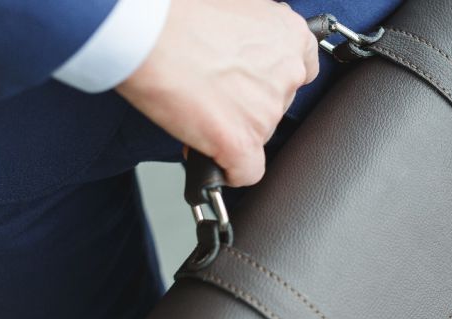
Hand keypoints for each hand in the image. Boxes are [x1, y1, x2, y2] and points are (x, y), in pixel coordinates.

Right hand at [116, 0, 318, 185]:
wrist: (148, 33)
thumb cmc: (178, 14)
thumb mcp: (232, 7)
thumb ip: (250, 34)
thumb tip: (239, 55)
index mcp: (288, 35)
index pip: (303, 68)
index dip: (274, 78)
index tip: (256, 81)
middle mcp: (287, 73)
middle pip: (278, 103)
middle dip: (249, 103)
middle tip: (214, 92)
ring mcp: (267, 111)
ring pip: (259, 133)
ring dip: (233, 128)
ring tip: (197, 109)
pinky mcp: (242, 142)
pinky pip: (246, 171)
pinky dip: (229, 169)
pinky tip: (212, 157)